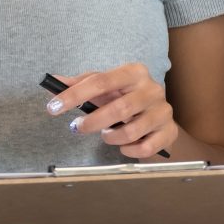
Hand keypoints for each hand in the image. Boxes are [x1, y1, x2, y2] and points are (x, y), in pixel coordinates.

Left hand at [50, 63, 179, 158]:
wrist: (156, 112)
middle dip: (93, 121)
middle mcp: (153, 89)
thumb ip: (81, 84)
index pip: (101, 81)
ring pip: (132, 131)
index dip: (75, 95)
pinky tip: (123, 146)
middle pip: (120, 108)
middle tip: (78, 127)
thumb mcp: (105, 86)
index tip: (53, 107)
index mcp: (135, 72)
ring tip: (106, 134)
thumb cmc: (125, 96)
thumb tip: (54, 82)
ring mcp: (163, 111)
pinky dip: (129, 150)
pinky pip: (146, 147)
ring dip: (111, 137)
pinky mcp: (169, 132)